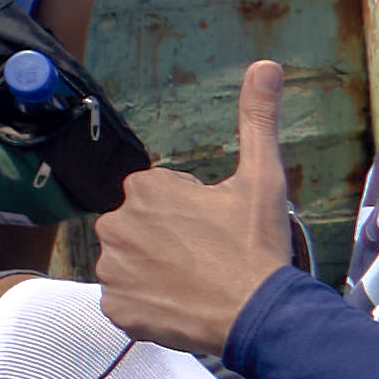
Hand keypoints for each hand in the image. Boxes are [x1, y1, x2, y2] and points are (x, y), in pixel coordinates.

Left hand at [84, 60, 303, 357]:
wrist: (258, 314)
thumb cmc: (257, 247)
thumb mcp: (262, 177)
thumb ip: (257, 119)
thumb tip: (266, 64)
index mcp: (145, 190)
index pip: (157, 196)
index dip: (187, 212)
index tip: (213, 229)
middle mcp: (116, 225)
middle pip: (139, 229)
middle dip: (165, 240)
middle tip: (206, 257)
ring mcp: (113, 270)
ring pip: (130, 264)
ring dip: (154, 271)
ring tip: (194, 282)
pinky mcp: (115, 308)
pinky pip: (125, 301)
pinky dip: (146, 304)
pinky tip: (178, 303)